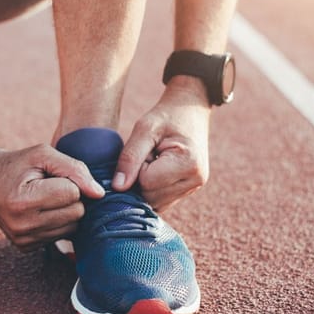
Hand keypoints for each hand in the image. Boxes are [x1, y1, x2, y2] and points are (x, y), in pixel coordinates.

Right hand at [0, 144, 104, 251]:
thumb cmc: (17, 164)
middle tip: (49, 186)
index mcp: (23, 201)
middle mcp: (22, 226)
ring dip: (65, 210)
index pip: (72, 194)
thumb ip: (74, 169)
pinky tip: (40, 210)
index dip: (68, 180)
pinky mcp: (25, 247)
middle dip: (70, 197)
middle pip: (76, 213)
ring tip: (44, 197)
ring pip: (72, 227)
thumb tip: (99, 194)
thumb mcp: (43, 155)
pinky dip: (57, 222)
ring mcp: (23, 240)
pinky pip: (61, 236)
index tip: (50, 176)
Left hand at [113, 78, 211, 211]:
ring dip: (146, 185)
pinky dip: (152, 190)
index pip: (146, 182)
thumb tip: (117, 187)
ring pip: (155, 203)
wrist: (190, 110)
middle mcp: (196, 180)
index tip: (146, 149)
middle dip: (140, 179)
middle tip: (149, 154)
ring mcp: (194, 188)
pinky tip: (157, 170)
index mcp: (188, 163)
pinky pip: (161, 202)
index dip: (137, 168)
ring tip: (154, 161)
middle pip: (151, 197)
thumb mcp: (144, 129)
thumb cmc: (166, 115)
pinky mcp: (189, 191)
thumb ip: (130, 158)